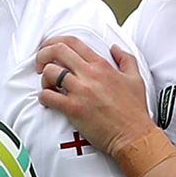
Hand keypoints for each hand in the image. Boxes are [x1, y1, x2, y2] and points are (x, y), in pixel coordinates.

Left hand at [34, 36, 156, 158]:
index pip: (73, 42)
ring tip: (48, 86)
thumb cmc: (134, 110)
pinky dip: (43, 97)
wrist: (134, 135)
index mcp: (102, 65)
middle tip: (40, 64)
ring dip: (44, 78)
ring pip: (50, 72)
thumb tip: (115, 48)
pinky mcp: (73, 108)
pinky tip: (48, 101)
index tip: (49, 48)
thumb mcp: (135, 78)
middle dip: (43, 54)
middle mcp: (90, 74)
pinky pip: (48, 96)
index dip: (55, 41)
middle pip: (57, 51)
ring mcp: (81, 91)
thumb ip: (126, 59)